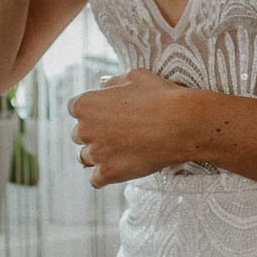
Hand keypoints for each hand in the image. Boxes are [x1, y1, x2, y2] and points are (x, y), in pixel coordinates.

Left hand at [69, 68, 190, 185]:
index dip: (92, 110)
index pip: (75, 108)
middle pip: (78, 134)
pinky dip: (104, 175)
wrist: (182, 124)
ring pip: (85, 157)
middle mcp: (84, 129)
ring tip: (120, 150)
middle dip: (94, 132)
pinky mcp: (108, 173)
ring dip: (98, 154)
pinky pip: (96, 180)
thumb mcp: (136, 77)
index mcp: (85, 104)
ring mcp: (95, 154)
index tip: (107, 112)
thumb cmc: (161, 96)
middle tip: (119, 131)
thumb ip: (114, 81)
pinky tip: (119, 168)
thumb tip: (103, 84)